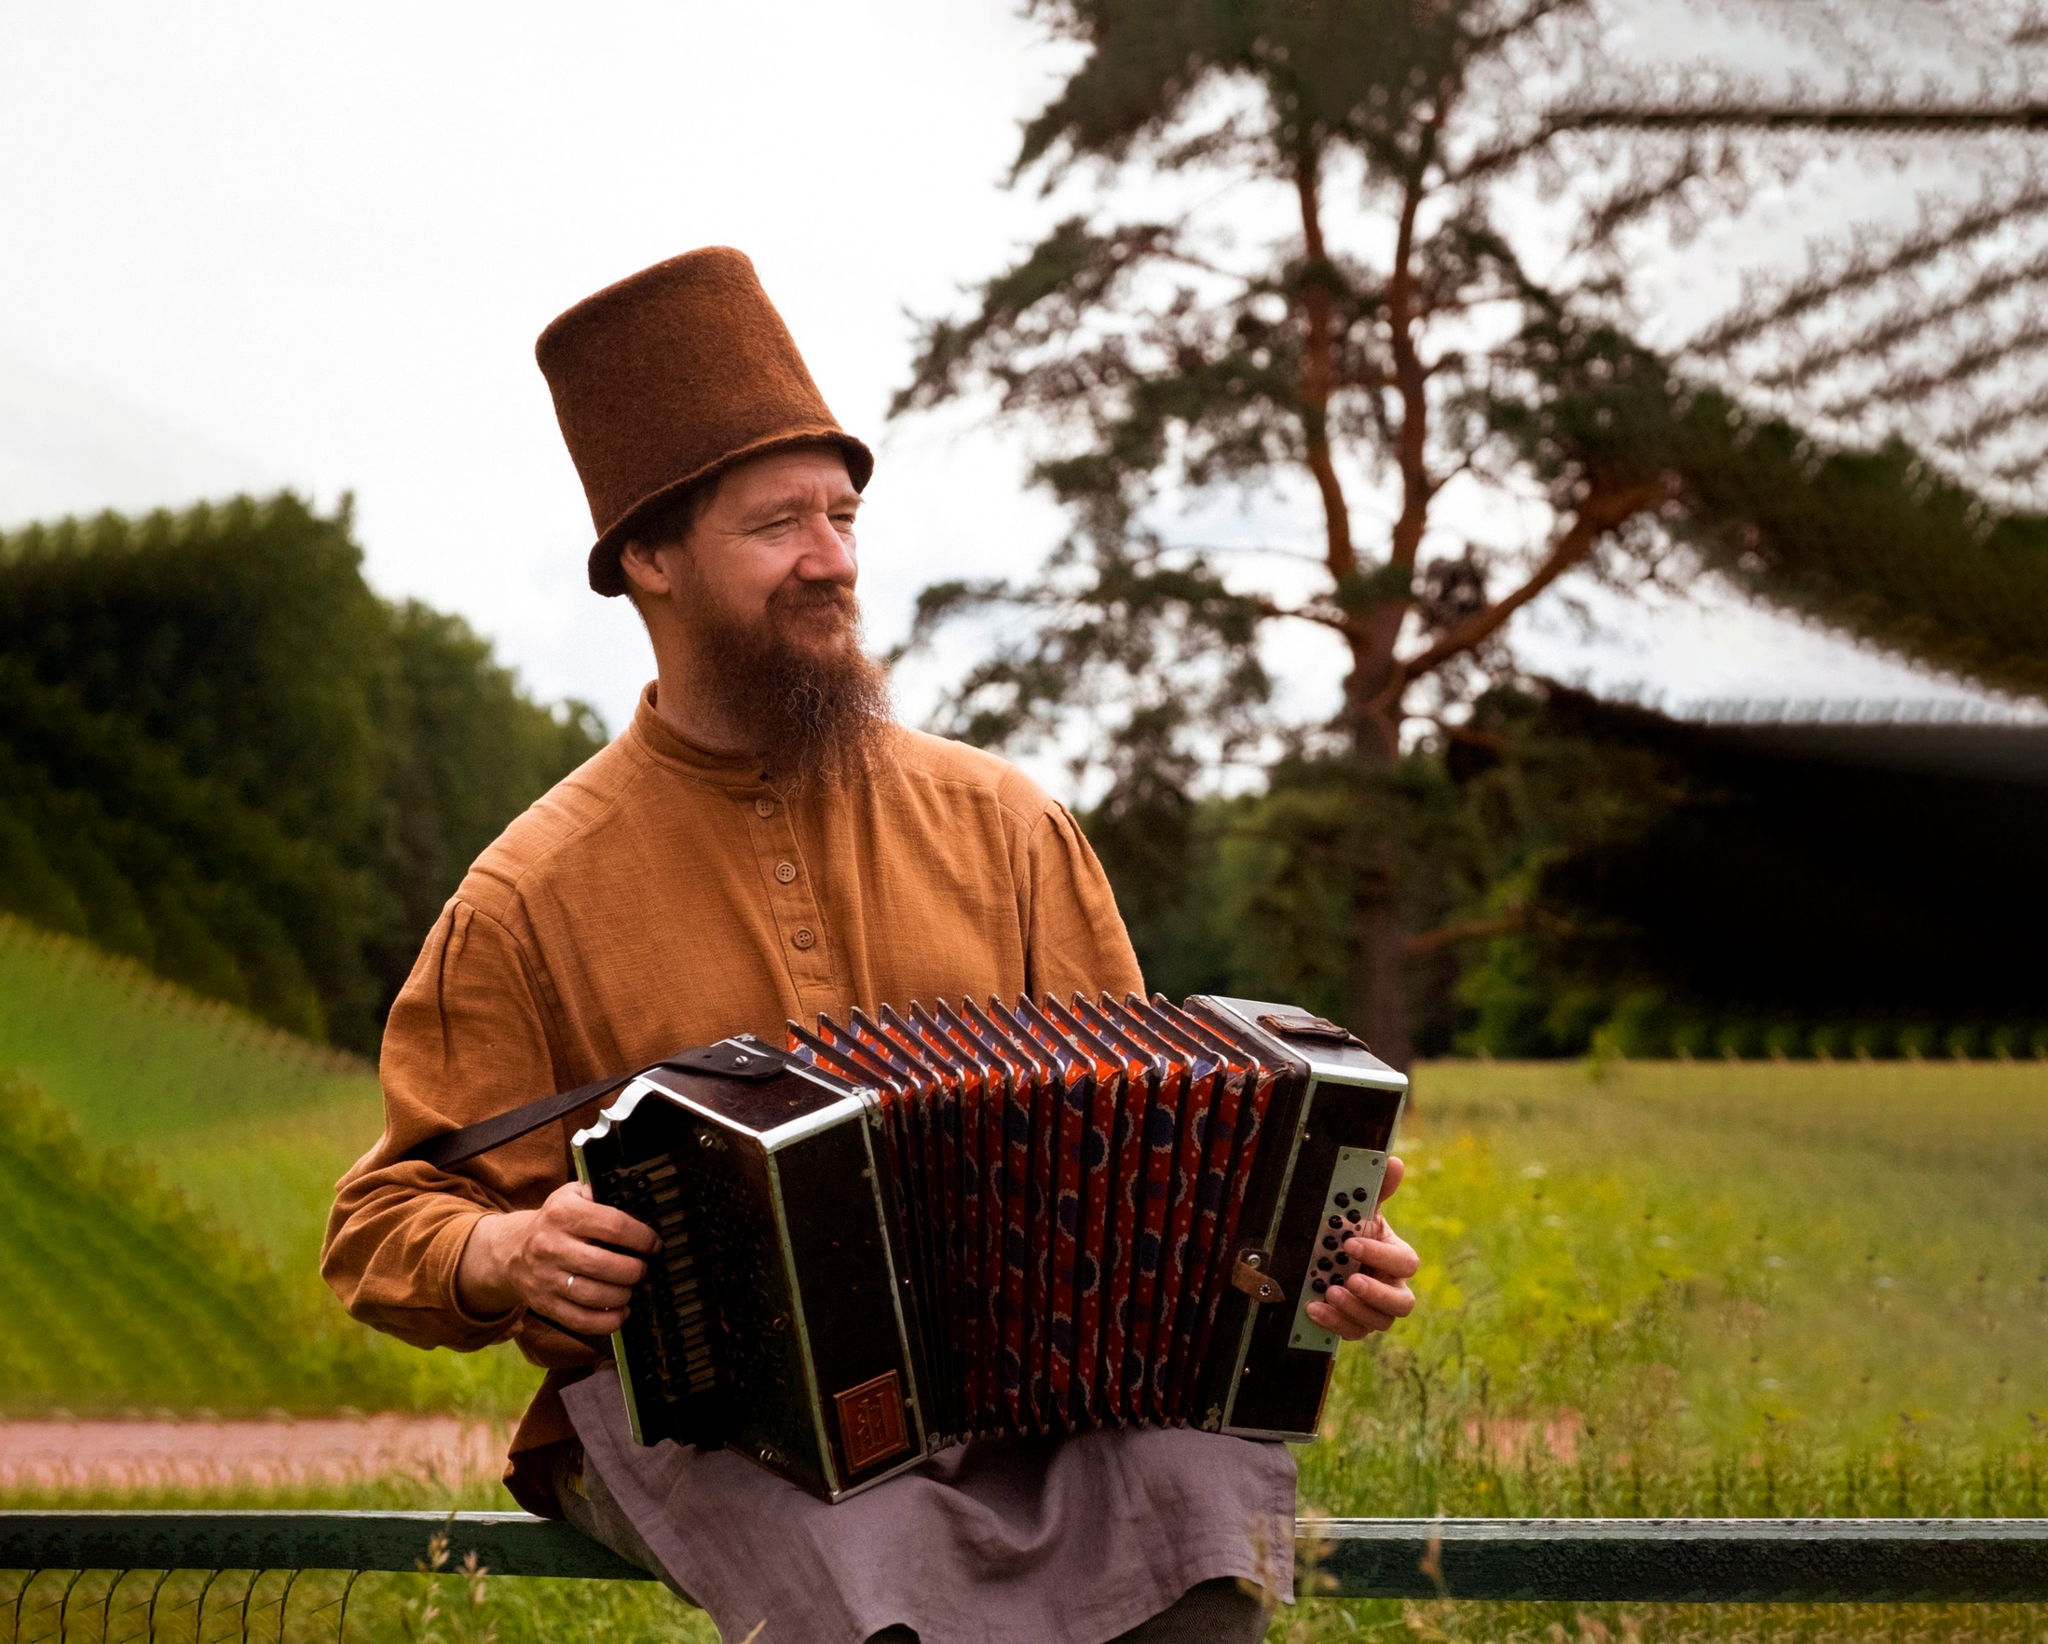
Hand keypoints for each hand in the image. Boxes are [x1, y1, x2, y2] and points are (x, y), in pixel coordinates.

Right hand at [456, 1181, 658, 1335]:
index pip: (614, 1226)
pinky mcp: (545, 1304)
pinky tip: (620, 1312)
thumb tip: (636, 1202)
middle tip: (643, 1269)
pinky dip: (608, 1321)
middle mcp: (552, 1246)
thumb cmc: (553, 1222)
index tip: (654, 1244)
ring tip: (630, 1287)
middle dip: (635, 1270)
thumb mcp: (569, 1196)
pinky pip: (581, 1320)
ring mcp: (546, 1278)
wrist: (510, 1250)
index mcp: (563, 1213)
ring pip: (596, 1295)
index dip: (642, 1238)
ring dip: (623, 1295)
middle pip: (607, 1265)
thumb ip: (598, 1195)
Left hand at [1304, 1155, 1417, 1341]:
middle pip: (1402, 1303)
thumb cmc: (1351, 1231)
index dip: (1381, 1255)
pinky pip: (1352, 1332)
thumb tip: (1392, 1162)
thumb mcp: (1360, 1209)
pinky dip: (1334, 1323)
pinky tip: (1314, 1308)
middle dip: (1375, 1293)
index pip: (1405, 1262)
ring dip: (1353, 1310)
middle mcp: (1392, 1287)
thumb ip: (1376, 1188)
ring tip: (1328, 1292)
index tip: (1351, 1242)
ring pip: (1378, 1322)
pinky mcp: (1354, 1323)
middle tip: (1348, 1280)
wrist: (1328, 1255)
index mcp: (1396, 1257)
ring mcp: (1374, 1309)